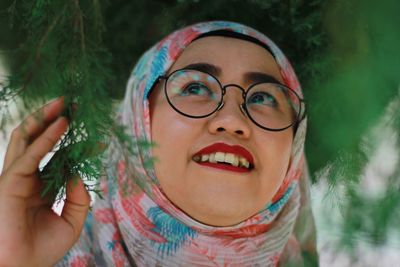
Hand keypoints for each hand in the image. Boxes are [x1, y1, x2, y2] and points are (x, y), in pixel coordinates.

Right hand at [0, 97, 89, 266]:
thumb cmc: (42, 249)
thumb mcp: (72, 221)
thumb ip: (79, 197)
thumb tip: (80, 173)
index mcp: (38, 187)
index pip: (57, 157)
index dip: (77, 146)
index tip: (100, 139)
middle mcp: (25, 177)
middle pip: (36, 140)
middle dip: (52, 120)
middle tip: (74, 104)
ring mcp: (15, 177)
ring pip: (26, 139)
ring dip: (44, 118)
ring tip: (65, 103)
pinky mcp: (9, 181)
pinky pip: (30, 154)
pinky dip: (46, 138)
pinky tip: (63, 125)